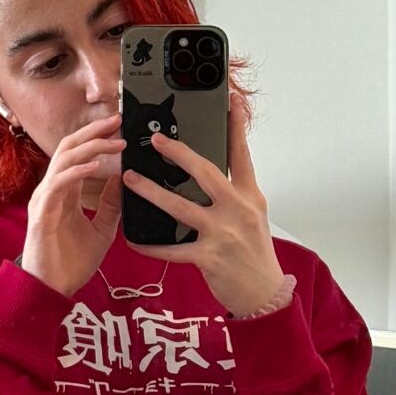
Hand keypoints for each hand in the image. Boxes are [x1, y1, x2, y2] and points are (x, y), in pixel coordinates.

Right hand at [20, 111, 125, 295]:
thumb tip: (123, 180)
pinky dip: (77, 172)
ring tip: (114, 142)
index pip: (77, 154)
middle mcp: (52, 191)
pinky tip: (97, 166)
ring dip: (90, 148)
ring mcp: (44, 200)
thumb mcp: (102, 229)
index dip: (96, 137)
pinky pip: (58, 184)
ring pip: (63, 160)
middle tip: (116, 121)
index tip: (119, 127)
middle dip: (92, 132)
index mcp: (64, 192)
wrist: (52, 290)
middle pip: (68, 148)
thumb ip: (110, 204)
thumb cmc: (71, 263)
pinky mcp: (42, 214)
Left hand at [122, 102, 287, 317]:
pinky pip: (172, 249)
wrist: (265, 294)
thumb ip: (234, 192)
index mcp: (249, 197)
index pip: (242, 155)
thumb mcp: (253, 216)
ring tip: (130, 179)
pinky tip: (133, 239)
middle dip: (178, 154)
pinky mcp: (208, 258)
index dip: (235, 127)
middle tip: (155, 140)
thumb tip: (210, 172)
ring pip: (181, 207)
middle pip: (206, 174)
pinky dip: (150, 244)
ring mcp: (223, 234)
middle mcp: (237, 210)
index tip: (231, 100)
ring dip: (152, 192)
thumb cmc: (256, 254)